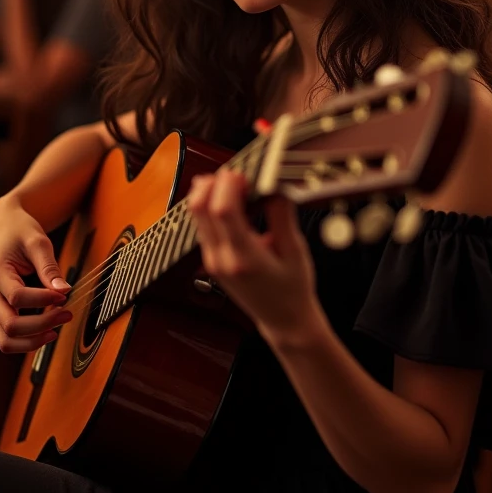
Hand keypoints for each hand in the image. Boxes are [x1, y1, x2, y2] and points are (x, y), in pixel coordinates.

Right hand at [0, 196, 72, 353]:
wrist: (2, 226)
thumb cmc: (18, 230)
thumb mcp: (37, 241)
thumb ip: (49, 267)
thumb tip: (64, 291)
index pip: (18, 298)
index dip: (44, 300)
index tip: (64, 294)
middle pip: (10, 326)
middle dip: (42, 325)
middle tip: (67, 314)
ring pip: (5, 340)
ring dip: (33, 340)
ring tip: (57, 329)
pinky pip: (6, 336)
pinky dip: (26, 339)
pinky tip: (46, 329)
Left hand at [188, 169, 319, 344]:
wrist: (283, 320)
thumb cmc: (293, 289)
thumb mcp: (295, 250)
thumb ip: (282, 216)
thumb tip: (274, 185)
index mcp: (244, 258)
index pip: (223, 212)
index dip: (227, 185)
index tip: (242, 172)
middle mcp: (222, 259)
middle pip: (200, 210)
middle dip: (213, 183)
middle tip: (234, 173)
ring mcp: (212, 261)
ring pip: (196, 217)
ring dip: (209, 194)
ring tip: (233, 183)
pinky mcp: (210, 261)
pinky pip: (202, 226)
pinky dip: (210, 207)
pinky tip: (229, 200)